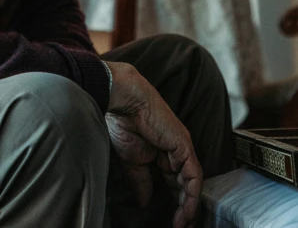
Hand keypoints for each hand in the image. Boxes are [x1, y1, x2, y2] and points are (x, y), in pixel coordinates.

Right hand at [105, 61, 201, 227]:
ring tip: (182, 224)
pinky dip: (191, 196)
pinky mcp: (184, 146)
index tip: (171, 221)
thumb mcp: (132, 159)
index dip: (174, 201)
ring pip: (192, 183)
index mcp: (163, 151)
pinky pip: (193, 176)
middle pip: (186, 184)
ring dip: (189, 206)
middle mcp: (176, 150)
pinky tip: (185, 212)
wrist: (122, 100)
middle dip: (184, 208)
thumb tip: (144, 202)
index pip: (174, 181)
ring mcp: (182, 147)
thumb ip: (141, 181)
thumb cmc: (123, 122)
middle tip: (180, 226)